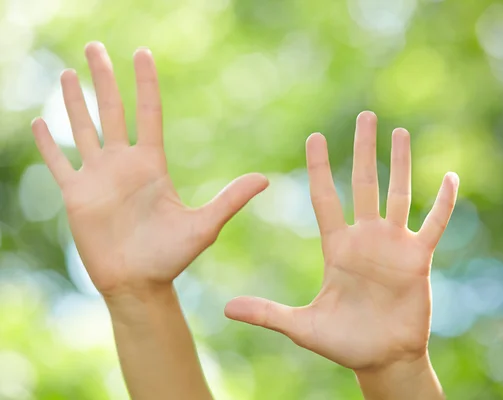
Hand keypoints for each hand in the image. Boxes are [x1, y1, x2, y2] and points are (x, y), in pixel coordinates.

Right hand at [31, 42, 267, 297]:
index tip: (142, 54)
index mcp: (152, 166)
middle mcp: (124, 165)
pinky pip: (59, 163)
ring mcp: (98, 178)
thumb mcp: (205, 225)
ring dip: (75, 102)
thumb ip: (230, 199)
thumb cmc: (172, 257)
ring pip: (83, 129)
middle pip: (112, 111)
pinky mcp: (77, 196)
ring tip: (69, 73)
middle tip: (96, 47)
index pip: (148, 114)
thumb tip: (266, 179)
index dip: (145, 84)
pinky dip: (48, 144)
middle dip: (104, 80)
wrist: (139, 284)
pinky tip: (39, 122)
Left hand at [225, 111, 457, 371]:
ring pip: (398, 194)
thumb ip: (268, 313)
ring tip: (400, 131)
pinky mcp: (419, 259)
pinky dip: (443, 203)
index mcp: (337, 248)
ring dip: (401, 164)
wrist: (381, 359)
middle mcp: (366, 239)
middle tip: (364, 115)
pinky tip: (450, 177)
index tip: (314, 137)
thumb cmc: (343, 343)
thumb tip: (225, 308)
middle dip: (364, 150)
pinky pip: (434, 225)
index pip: (325, 198)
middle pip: (365, 184)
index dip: (320, 168)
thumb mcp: (302, 327)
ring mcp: (394, 246)